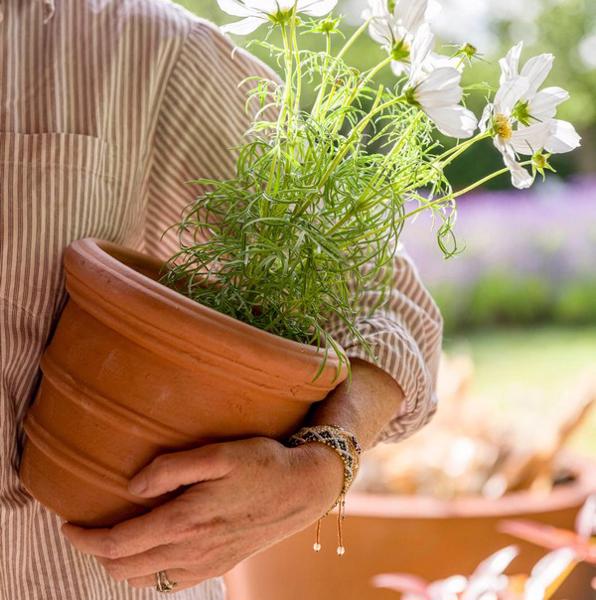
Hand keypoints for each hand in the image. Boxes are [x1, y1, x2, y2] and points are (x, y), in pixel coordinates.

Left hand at [61, 437, 343, 591]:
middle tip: (84, 529)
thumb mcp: (218, 453)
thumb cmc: (262, 463)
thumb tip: (131, 487)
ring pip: (143, 580)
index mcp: (185, 522)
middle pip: (123, 567)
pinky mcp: (217, 565)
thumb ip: (170, 469)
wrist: (302, 489)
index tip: (68, 523)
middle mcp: (190, 551)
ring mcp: (204, 563)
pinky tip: (149, 551)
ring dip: (118, 564)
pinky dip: (146, 572)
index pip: (117, 543)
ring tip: (111, 539)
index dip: (85, 537)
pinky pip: (168, 582)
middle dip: (95, 553)